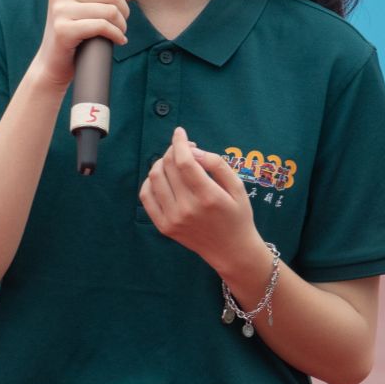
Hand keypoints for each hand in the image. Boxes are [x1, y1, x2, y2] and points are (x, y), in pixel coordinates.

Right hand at [26, 0, 140, 91]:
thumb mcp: (90, 6)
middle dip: (124, 9)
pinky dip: (117, 35)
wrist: (53, 62)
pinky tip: (118, 40)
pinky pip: (103, 26)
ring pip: (110, 10)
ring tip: (119, 31)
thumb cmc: (75, 30)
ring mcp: (60, 10)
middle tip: (121, 21)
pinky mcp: (64, 30)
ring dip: (122, 24)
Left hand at [139, 126, 259, 273]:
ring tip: (173, 162)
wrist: (231, 251)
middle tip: (184, 148)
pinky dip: (150, 181)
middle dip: (173, 150)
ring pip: (155, 178)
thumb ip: (217, 164)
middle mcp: (187, 208)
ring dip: (161, 163)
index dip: (179, 142)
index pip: (184, 161)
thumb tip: (193, 150)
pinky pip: (146, 196)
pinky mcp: (164, 227)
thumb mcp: (237, 186)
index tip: (180, 132)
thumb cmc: (238, 216)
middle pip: (168, 167)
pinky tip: (162, 178)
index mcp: (208, 196)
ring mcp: (173, 219)